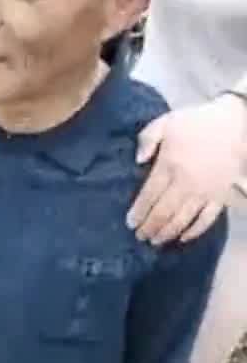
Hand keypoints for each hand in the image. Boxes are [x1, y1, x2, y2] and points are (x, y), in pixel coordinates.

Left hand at [128, 97, 246, 244]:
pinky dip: (194, 232)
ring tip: (155, 241)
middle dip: (149, 228)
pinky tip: (182, 238)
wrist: (233, 122)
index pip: (149, 196)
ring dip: (167, 233)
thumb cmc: (196, 122)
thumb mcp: (167, 121)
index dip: (138, 212)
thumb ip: (147, 138)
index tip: (130, 223)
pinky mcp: (220, 196)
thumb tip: (137, 160)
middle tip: (140, 236)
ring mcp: (205, 192)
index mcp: (170, 164)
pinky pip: (206, 219)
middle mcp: (186, 182)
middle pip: (163, 213)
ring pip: (182, 220)